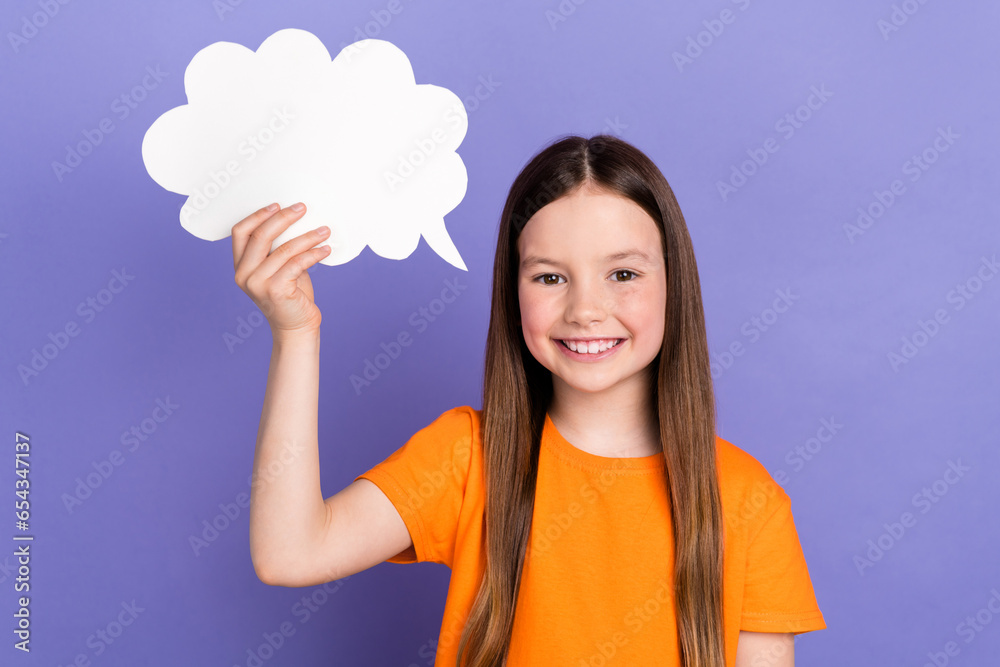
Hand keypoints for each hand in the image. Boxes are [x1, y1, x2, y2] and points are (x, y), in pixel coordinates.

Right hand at [232, 203, 331, 336]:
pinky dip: (314, 253)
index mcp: (240, 266)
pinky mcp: (276, 290)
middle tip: (303, 208)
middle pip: (261, 236)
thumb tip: (296, 219)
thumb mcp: (278, 269)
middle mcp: (244, 275)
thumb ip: (277, 249)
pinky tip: (325, 249)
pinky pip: (297, 263)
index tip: (278, 204)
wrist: (296, 327)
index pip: (240, 232)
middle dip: (284, 218)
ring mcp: (258, 284)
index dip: (258, 215)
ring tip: (324, 230)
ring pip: (284, 249)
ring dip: (308, 236)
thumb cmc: (290, 294)